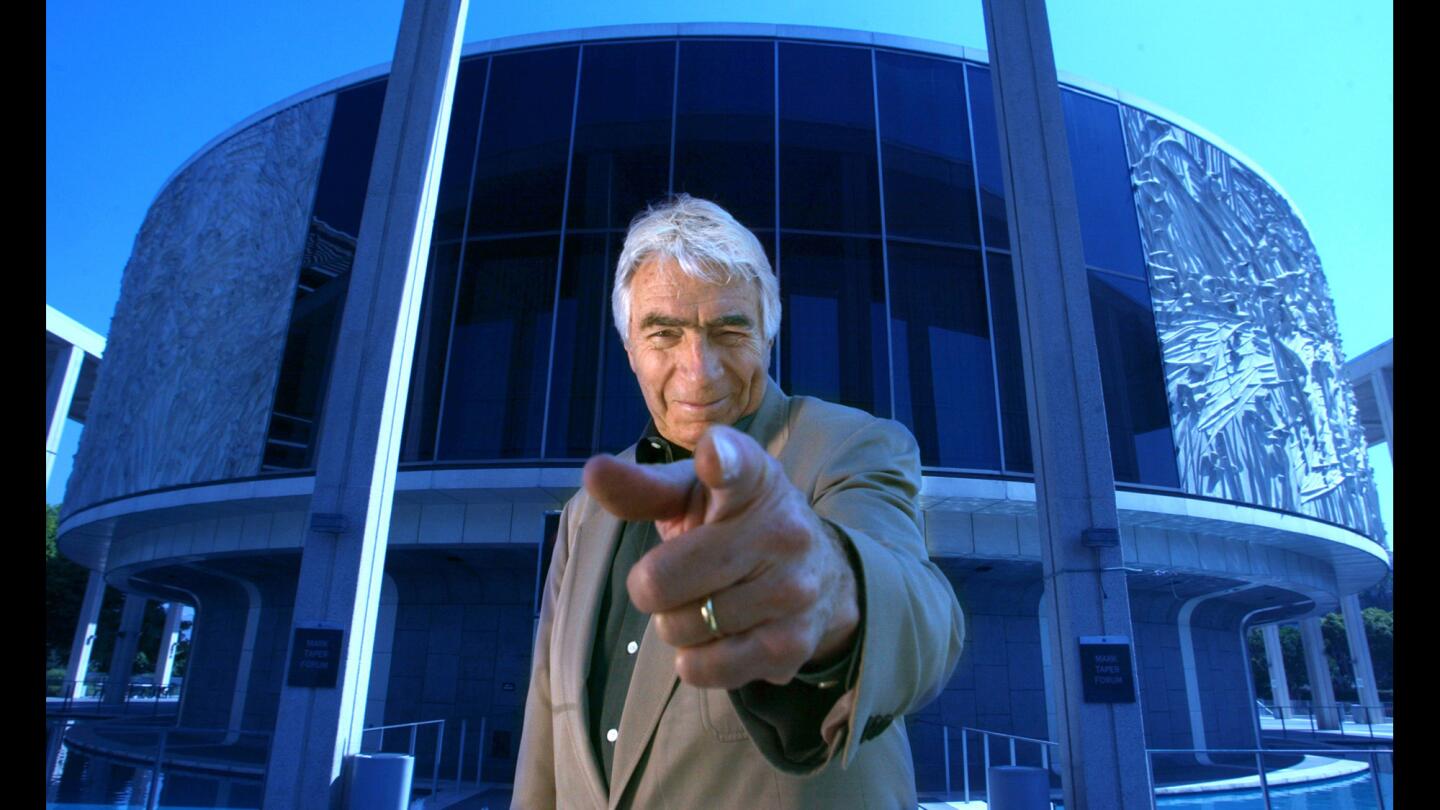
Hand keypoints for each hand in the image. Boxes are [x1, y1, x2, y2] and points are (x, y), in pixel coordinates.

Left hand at [582, 425, 859, 689]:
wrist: (821, 576)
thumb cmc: (733, 525)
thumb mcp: (693, 497)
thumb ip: (642, 488)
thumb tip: (593, 471)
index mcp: (753, 480)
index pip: (737, 467)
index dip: (719, 461)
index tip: (711, 458)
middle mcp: (781, 531)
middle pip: (661, 580)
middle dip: (651, 585)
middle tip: (675, 576)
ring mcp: (792, 591)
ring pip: (680, 628)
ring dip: (676, 623)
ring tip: (706, 603)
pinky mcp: (792, 645)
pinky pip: (703, 668)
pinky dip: (695, 660)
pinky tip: (721, 635)